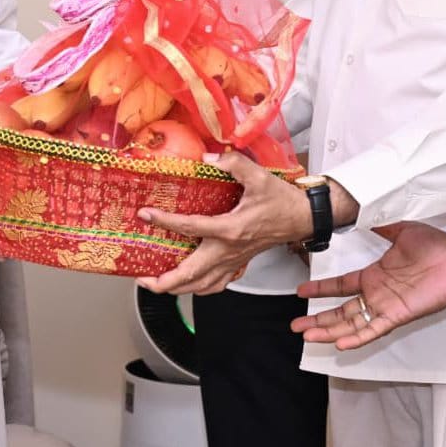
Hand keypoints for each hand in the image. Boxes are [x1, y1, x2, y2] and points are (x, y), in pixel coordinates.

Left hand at [135, 152, 314, 294]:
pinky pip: (217, 284)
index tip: (146, 214)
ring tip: (159, 285)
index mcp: (231, 229)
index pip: (190, 227)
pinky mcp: (239, 263)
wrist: (302, 218)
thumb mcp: (258, 175)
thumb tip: (208, 157)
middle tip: (143, 279)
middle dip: (164, 281)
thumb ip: (233, 163)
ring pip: (203, 285)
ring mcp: (234, 261)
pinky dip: (200, 288)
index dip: (165, 220)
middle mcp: (229, 250)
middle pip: (192, 274)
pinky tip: (190, 283)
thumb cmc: (282, 200)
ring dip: (179, 289)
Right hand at [292, 221, 445, 348]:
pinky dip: (357, 338)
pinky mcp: (398, 316)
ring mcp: (386, 307)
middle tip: (296, 326)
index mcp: (374, 276)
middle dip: (318, 319)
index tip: (301, 290)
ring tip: (308, 336)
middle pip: (340, 311)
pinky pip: (374, 330)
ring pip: (352, 324)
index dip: (321, 289)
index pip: (340, 286)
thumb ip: (381, 227)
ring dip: (330, 332)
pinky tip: (341, 344)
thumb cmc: (436, 246)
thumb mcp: (402, 230)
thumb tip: (363, 217)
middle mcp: (376, 294)